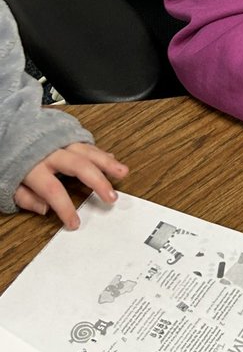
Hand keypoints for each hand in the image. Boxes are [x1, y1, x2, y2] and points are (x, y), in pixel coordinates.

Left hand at [13, 144, 128, 229]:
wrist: (5, 128)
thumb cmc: (8, 157)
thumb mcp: (7, 182)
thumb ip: (25, 197)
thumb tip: (44, 209)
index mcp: (33, 166)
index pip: (53, 190)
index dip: (65, 208)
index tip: (75, 223)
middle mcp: (51, 151)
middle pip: (79, 166)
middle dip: (98, 182)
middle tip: (111, 197)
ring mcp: (61, 140)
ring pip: (88, 151)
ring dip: (107, 162)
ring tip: (122, 173)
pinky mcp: (67, 133)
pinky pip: (87, 143)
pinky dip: (100, 152)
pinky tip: (111, 159)